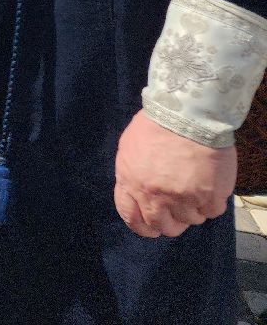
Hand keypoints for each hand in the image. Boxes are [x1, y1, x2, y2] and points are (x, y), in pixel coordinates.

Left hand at [113, 109, 234, 236]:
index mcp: (131, 183)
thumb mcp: (129, 148)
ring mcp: (184, 199)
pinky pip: (212, 212)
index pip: (131, 217)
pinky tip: (210, 185)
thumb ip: (132, 174)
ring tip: (195, 187)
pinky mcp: (210, 197)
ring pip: (191, 221)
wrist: (188, 114)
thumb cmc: (156, 125)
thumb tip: (138, 193)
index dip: (141, 226)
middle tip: (177, 211)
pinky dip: (212, 202)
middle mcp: (156, 196)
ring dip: (193, 209)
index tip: (150, 227)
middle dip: (170, 223)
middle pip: (163, 226)